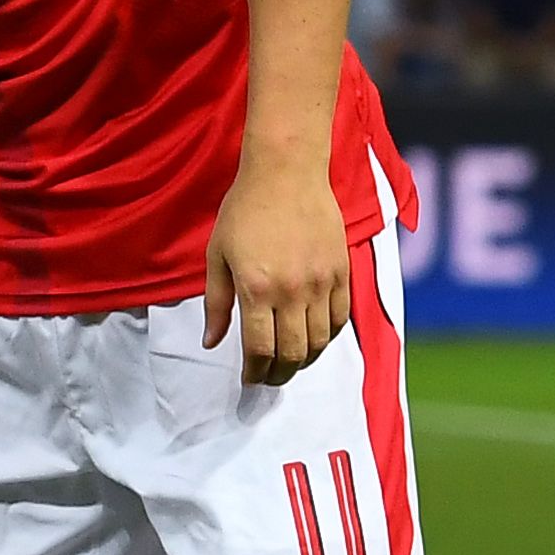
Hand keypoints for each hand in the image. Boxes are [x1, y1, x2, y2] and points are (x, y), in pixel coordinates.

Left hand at [203, 148, 352, 385]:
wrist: (286, 174)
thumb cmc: (243, 212)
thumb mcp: (216, 257)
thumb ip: (216, 303)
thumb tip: (212, 342)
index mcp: (256, 288)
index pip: (260, 348)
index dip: (255, 371)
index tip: (249, 380)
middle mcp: (293, 290)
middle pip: (292, 351)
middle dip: (279, 373)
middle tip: (269, 379)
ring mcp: (322, 282)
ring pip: (319, 340)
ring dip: (304, 359)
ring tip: (289, 364)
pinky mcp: (342, 272)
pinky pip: (340, 318)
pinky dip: (328, 337)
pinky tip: (314, 341)